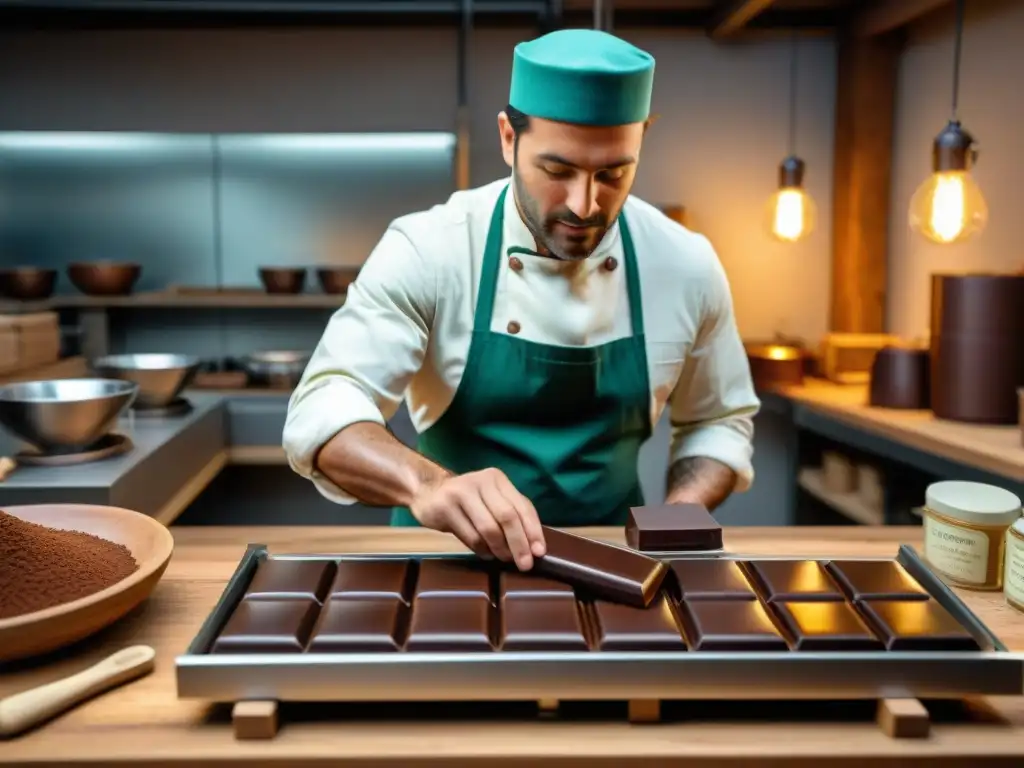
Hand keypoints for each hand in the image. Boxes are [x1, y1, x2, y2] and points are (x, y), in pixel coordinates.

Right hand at [410, 467, 545, 569]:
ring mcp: (460, 492)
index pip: (522, 506)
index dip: (533, 530)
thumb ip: (512, 515)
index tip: (539, 552)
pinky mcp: (444, 507)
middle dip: (519, 544)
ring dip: (500, 549)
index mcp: (496, 479)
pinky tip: (487, 553)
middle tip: (525, 564)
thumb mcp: (491, 500)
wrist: (428, 493)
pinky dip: (482, 550)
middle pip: (507, 517)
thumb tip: (535, 547)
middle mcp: (480, 481)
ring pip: (488, 529)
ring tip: (503, 558)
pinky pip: (470, 536)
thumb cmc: (467, 502)